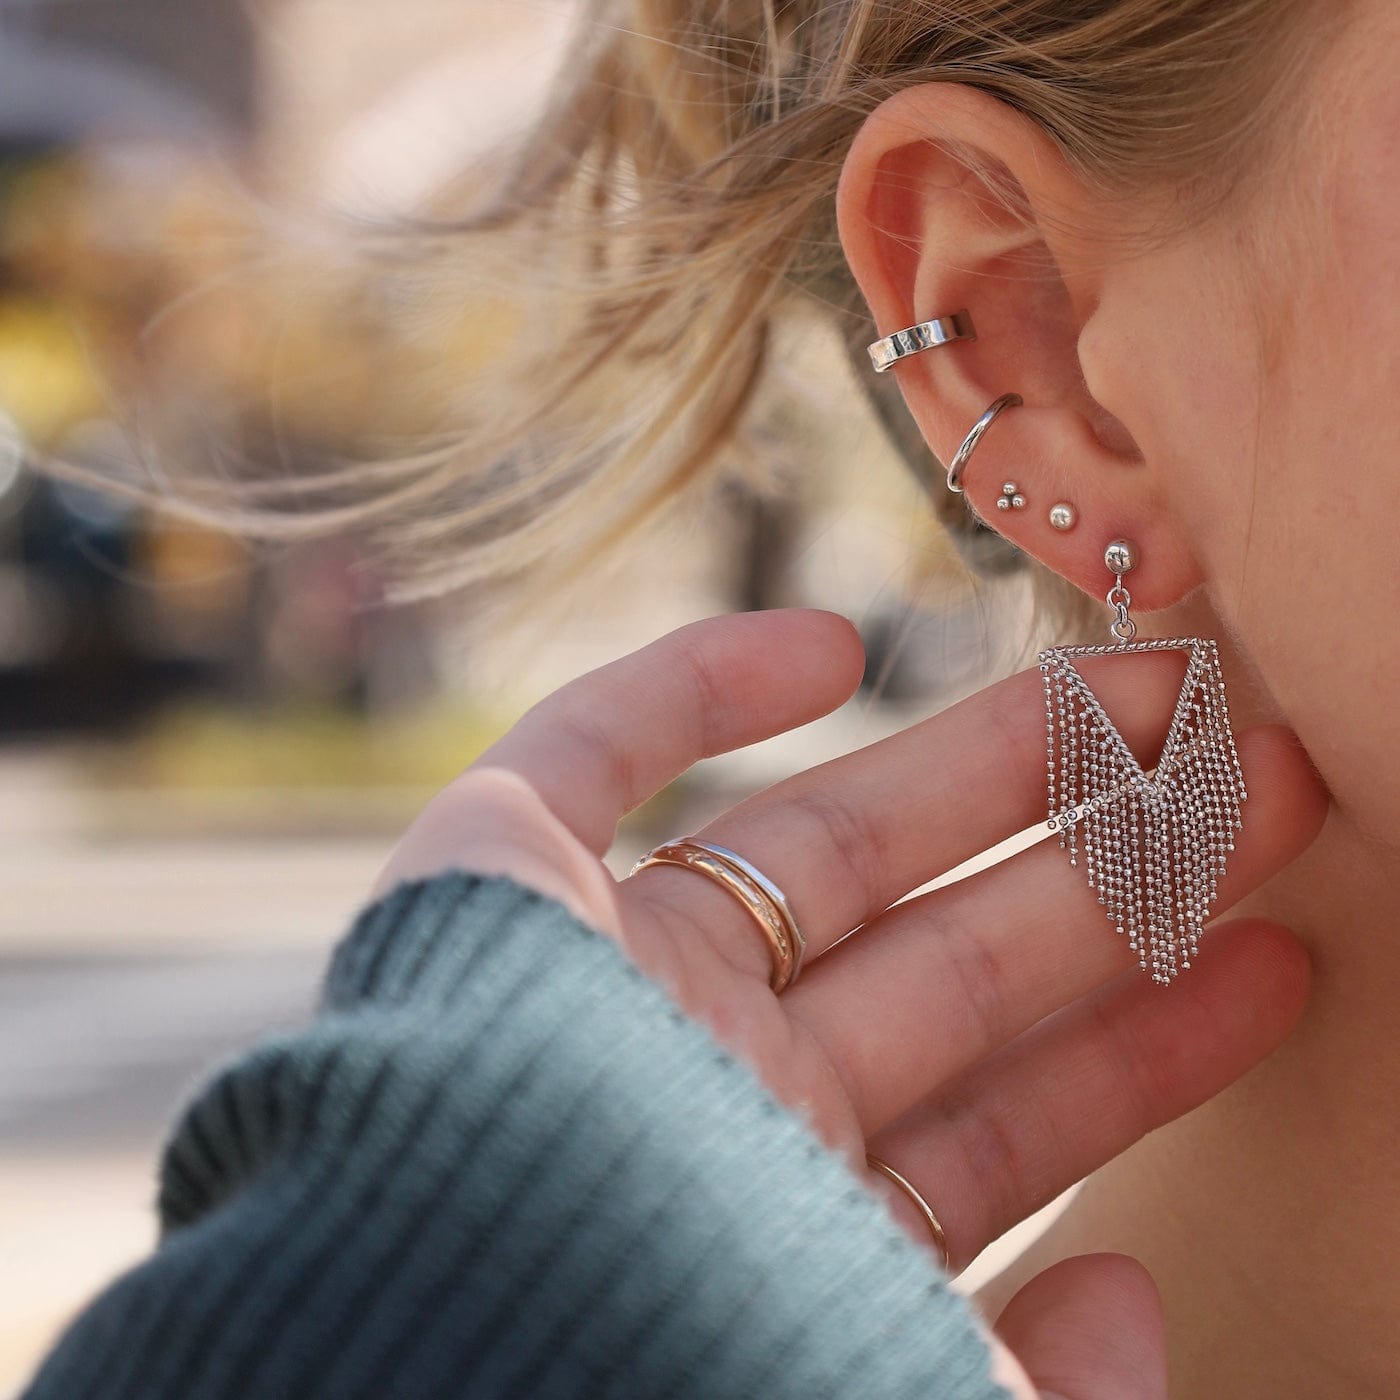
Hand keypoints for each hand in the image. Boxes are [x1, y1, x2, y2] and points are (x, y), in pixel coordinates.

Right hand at [374, 608, 1325, 1398]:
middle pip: (949, 956)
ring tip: (1150, 685)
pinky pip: (589, 748)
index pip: (1009, 1121)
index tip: (1280, 960)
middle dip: (1110, 869)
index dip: (1149, 1046)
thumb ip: (1031, 1391)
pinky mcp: (488, 878)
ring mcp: (608, 975)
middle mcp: (713, 1090)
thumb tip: (1136, 1296)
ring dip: (984, 759)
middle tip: (1264, 777)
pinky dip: (692, 684)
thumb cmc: (649, 1381)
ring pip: (825, 838)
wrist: (401, 1330)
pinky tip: (826, 637)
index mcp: (796, 1217)